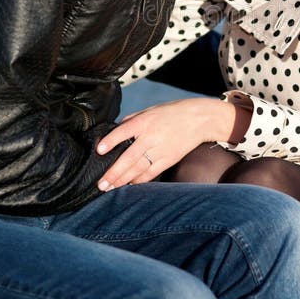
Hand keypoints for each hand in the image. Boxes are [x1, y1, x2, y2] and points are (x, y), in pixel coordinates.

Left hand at [95, 97, 250, 190]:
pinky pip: (152, 172)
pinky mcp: (169, 159)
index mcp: (145, 121)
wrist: (199, 119)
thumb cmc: (171, 112)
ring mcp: (161, 150)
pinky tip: (130, 184)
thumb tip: (114, 132)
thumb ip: (132, 121)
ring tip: (110, 187)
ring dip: (123, 179)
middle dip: (114, 172)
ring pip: (138, 168)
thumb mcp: (149, 110)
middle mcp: (152, 136)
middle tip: (100, 184)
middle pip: (129, 157)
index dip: (111, 141)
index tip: (99, 150)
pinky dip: (140, 180)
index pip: (124, 131)